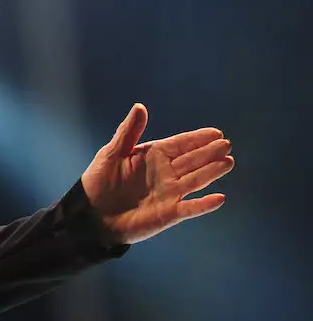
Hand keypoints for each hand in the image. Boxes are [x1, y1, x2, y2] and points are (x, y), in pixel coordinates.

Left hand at [80, 104, 233, 244]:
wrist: (92, 214)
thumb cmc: (99, 181)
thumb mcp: (112, 153)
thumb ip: (128, 131)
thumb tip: (140, 106)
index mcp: (153, 156)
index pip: (180, 144)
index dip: (197, 138)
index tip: (216, 133)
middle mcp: (165, 173)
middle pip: (192, 160)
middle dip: (209, 153)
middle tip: (226, 145)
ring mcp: (169, 193)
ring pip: (195, 180)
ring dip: (211, 172)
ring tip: (228, 162)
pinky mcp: (168, 213)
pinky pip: (190, 208)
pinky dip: (204, 204)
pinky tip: (220, 198)